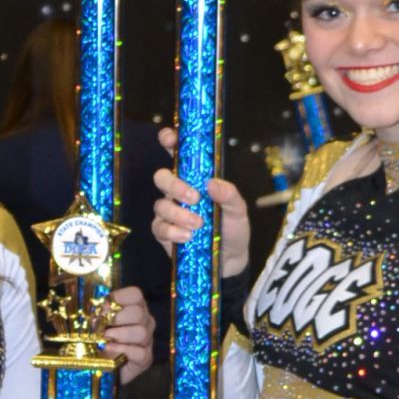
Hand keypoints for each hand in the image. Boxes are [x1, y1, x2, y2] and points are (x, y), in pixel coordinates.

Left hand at [103, 285, 154, 384]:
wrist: (103, 366)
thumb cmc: (100, 339)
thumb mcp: (97, 323)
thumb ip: (99, 313)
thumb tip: (99, 311)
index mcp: (135, 307)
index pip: (135, 294)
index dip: (119, 298)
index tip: (103, 307)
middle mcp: (145, 321)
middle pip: (138, 312)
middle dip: (116, 318)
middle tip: (101, 326)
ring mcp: (148, 340)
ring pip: (141, 332)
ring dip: (119, 335)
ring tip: (104, 339)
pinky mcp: (146, 358)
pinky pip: (140, 352)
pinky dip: (122, 350)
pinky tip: (109, 350)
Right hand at [155, 128, 250, 279]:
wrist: (229, 260)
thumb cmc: (232, 229)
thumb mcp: (238, 210)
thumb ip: (229, 194)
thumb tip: (212, 183)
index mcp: (195, 179)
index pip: (178, 155)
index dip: (170, 142)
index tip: (169, 138)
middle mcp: (178, 192)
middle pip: (162, 177)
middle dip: (175, 185)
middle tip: (194, 198)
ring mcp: (169, 212)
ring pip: (160, 204)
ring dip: (178, 213)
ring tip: (198, 225)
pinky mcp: (164, 233)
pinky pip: (159, 227)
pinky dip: (172, 231)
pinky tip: (187, 237)